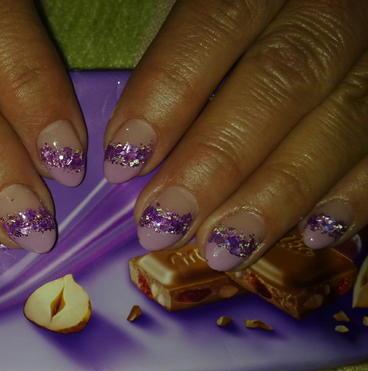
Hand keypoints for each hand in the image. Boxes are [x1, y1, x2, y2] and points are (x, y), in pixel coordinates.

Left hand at [105, 0, 367, 270]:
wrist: (322, 17)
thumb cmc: (248, 28)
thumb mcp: (205, 17)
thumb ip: (177, 67)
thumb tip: (129, 155)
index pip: (215, 24)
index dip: (166, 94)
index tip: (124, 162)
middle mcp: (329, 7)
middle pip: (279, 79)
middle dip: (216, 160)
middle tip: (163, 223)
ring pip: (341, 120)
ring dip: (278, 194)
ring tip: (223, 248)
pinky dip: (356, 194)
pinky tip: (313, 234)